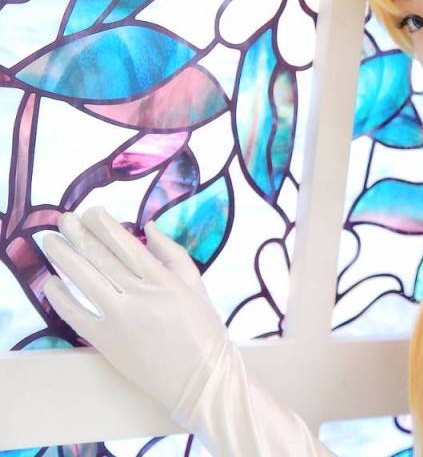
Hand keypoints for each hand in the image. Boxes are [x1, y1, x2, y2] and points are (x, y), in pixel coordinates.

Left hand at [41, 206, 230, 414]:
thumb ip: (173, 254)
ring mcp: (120, 318)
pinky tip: (51, 283)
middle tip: (64, 219)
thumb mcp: (196, 286)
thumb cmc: (203, 331)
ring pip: (84, 279)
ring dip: (64, 257)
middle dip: (79, 235)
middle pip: (101, 258)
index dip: (104, 226)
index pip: (126, 245)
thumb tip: (148, 227)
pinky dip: (60, 297)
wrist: (199, 378)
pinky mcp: (106, 341)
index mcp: (164, 280)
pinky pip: (75, 314)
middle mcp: (139, 295)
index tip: (91, 212)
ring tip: (50, 241)